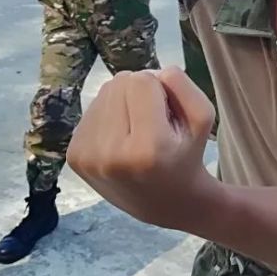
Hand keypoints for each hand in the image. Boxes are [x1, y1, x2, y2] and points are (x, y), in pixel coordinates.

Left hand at [66, 68, 216, 228]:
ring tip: (136, 131)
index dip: (161, 90)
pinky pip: (91, 110)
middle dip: (140, 95)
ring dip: (123, 103)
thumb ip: (182, 84)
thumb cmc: (187, 155)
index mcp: (147, 148)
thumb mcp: (203, 117)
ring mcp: (87, 157)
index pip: (143, 79)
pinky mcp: (73, 157)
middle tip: (153, 123)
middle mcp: (110, 155)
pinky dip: (108, 117)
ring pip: (104, 92)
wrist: (166, 203)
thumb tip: (150, 73)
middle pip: (120, 82)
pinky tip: (120, 140)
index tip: (168, 117)